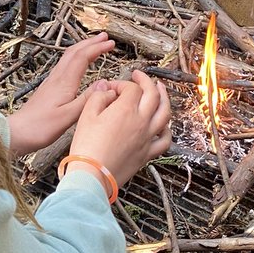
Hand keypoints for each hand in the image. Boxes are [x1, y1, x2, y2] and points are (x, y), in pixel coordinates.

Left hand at [8, 33, 114, 155]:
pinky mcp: (49, 88)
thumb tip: (104, 83)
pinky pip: (64, 65)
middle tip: (105, 37)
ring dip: (83, 48)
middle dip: (91, 42)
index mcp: (64, 83)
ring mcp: (52, 81)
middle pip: (74, 52)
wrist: (18, 132)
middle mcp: (57, 78)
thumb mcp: (68, 117)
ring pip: (68, 57)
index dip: (97, 48)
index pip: (82, 57)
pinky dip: (75, 58)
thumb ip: (87, 99)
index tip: (111, 43)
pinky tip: (78, 64)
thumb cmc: (40, 127)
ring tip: (94, 45)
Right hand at [69, 70, 170, 187]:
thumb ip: (98, 97)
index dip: (121, 83)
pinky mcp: (148, 154)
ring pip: (165, 113)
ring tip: (161, 90)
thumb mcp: (86, 115)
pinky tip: (164, 125)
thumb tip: (107, 89)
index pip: (131, 88)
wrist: (92, 176)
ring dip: (165, 98)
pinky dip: (167, 129)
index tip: (111, 87)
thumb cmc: (87, 147)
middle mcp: (141, 121)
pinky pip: (165, 139)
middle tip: (140, 76)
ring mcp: (147, 138)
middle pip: (153, 94)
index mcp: (126, 110)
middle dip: (147, 81)